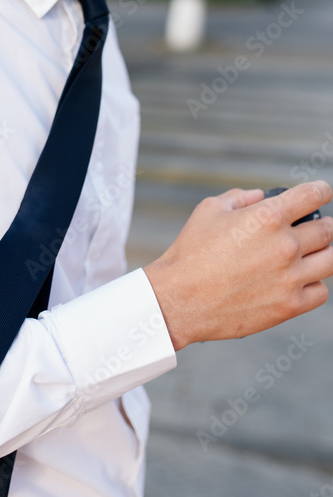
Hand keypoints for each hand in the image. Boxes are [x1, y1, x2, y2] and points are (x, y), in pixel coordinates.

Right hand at [143, 181, 332, 350]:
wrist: (179, 299)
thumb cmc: (191, 252)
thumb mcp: (209, 210)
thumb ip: (240, 196)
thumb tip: (261, 195)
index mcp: (267, 217)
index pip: (312, 196)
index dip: (321, 191)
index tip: (321, 192)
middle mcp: (285, 245)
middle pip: (327, 229)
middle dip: (323, 224)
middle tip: (316, 226)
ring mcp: (290, 277)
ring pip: (331, 260)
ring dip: (324, 253)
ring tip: (313, 253)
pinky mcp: (289, 306)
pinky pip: (320, 292)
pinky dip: (314, 284)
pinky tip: (299, 280)